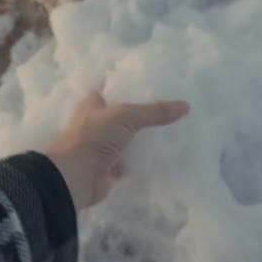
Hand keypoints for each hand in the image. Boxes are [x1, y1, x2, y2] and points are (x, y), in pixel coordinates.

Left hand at [45, 92, 189, 209]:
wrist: (76, 176)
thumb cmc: (94, 137)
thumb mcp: (126, 116)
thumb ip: (154, 111)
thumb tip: (185, 106)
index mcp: (92, 104)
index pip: (110, 89)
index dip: (126, 86)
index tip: (150, 84)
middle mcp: (95, 123)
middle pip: (122, 116)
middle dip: (140, 115)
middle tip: (168, 110)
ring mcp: (102, 146)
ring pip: (127, 139)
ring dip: (143, 138)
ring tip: (170, 131)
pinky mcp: (109, 167)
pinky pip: (130, 161)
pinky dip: (142, 160)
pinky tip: (161, 155)